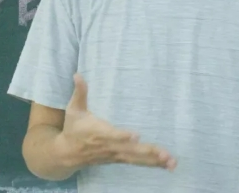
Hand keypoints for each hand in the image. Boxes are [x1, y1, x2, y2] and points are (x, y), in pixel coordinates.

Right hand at [60, 73, 176, 170]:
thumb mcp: (74, 109)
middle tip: (165, 153)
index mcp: (99, 133)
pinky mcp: (120, 159)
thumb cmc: (73, 128)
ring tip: (171, 161)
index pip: (112, 135)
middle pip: (130, 150)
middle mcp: (109, 146)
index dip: (123, 136)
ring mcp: (116, 154)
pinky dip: (152, 164)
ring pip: (137, 159)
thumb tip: (77, 74)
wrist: (67, 154)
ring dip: (154, 160)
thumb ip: (80, 92)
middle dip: (147, 152)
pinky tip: (167, 164)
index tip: (135, 136)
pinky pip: (138, 162)